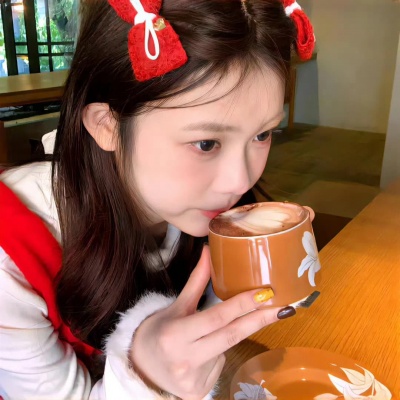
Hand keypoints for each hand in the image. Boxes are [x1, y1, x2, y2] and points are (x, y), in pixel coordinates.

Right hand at [130, 246, 286, 399]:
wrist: (140, 367)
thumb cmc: (158, 331)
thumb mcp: (176, 306)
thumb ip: (196, 282)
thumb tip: (208, 251)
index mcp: (176, 334)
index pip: (216, 317)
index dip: (242, 305)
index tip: (265, 294)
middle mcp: (185, 359)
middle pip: (231, 336)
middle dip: (259, 320)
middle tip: (283, 308)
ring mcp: (193, 380)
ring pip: (226, 350)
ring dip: (226, 338)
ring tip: (203, 338)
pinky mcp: (198, 393)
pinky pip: (220, 366)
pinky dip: (217, 355)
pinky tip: (200, 355)